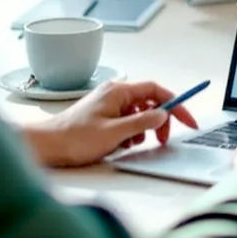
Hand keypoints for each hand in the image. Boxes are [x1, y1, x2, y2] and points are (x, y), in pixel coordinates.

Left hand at [24, 80, 199, 167]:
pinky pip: (127, 122)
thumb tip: (162, 116)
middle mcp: (115, 94)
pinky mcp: (104, 116)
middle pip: (150, 102)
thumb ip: (141, 123)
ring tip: (131, 143)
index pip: (157, 91)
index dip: (176, 104)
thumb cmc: (74, 138)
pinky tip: (120, 144)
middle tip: (162, 140)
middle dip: (159, 122)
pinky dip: (130, 134)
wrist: (48, 146)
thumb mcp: (114, 133)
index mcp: (118, 92)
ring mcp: (109, 105)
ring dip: (142, 130)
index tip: (188, 120)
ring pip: (139, 114)